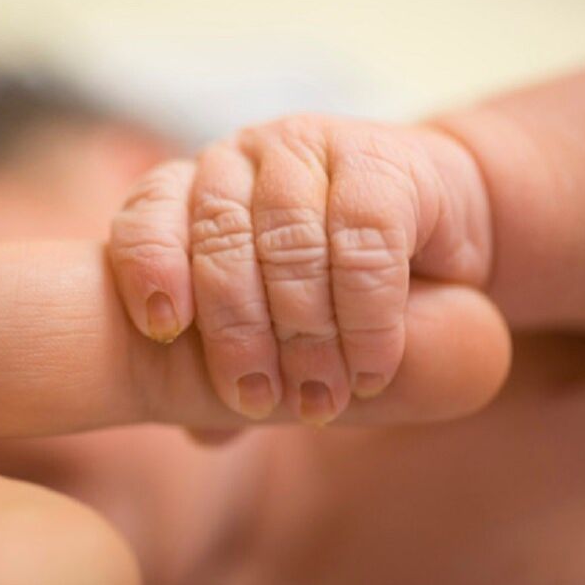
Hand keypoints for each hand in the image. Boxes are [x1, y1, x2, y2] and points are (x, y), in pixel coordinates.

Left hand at [110, 117, 491, 423]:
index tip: (165, 328)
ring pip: (292, 240)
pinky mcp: (382, 161)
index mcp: (196, 189)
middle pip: (222, 237)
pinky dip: (368, 313)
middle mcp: (244, 159)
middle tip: (258, 400)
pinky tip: (372, 366)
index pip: (150, 216)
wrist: (434, 242)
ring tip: (319, 398)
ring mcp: (311, 150)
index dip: (151, 267)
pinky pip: (366, 238)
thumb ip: (236, 366)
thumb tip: (205, 434)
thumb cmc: (332, 288)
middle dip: (238, 330)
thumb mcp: (275, 330)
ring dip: (305, 333)